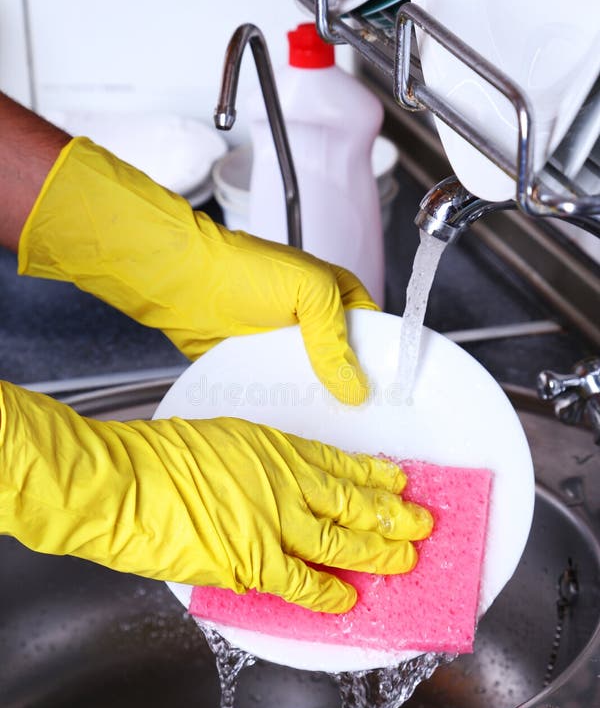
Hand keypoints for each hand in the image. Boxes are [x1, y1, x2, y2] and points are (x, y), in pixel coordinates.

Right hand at [0, 381, 431, 612]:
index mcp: (276, 449)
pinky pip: (305, 583)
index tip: (399, 481)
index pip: (341, 465)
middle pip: (354, 502)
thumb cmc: (157, 457)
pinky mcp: (256, 561)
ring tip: (405, 559)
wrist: (124, 483)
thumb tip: (272, 490)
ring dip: (378, 552)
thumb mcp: (219, 440)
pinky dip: (330, 593)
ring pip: (343, 541)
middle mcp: (286, 482)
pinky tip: (349, 599)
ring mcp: (275, 523)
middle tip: (422, 524)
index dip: (375, 477)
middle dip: (393, 515)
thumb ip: (254, 466)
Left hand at [19, 137, 377, 404]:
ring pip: (316, 386)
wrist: (182, 283)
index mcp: (339, 298)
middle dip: (354, 393)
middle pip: (347, 368)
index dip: (384, 366)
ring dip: (321, 405)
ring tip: (336, 436)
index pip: (375, 337)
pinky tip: (300, 430)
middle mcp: (317, 326)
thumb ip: (334, 337)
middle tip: (365, 427)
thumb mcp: (307, 290)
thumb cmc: (244, 271)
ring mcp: (288, 350)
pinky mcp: (261, 369)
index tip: (391, 399)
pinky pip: (284, 393)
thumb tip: (356, 388)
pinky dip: (290, 409)